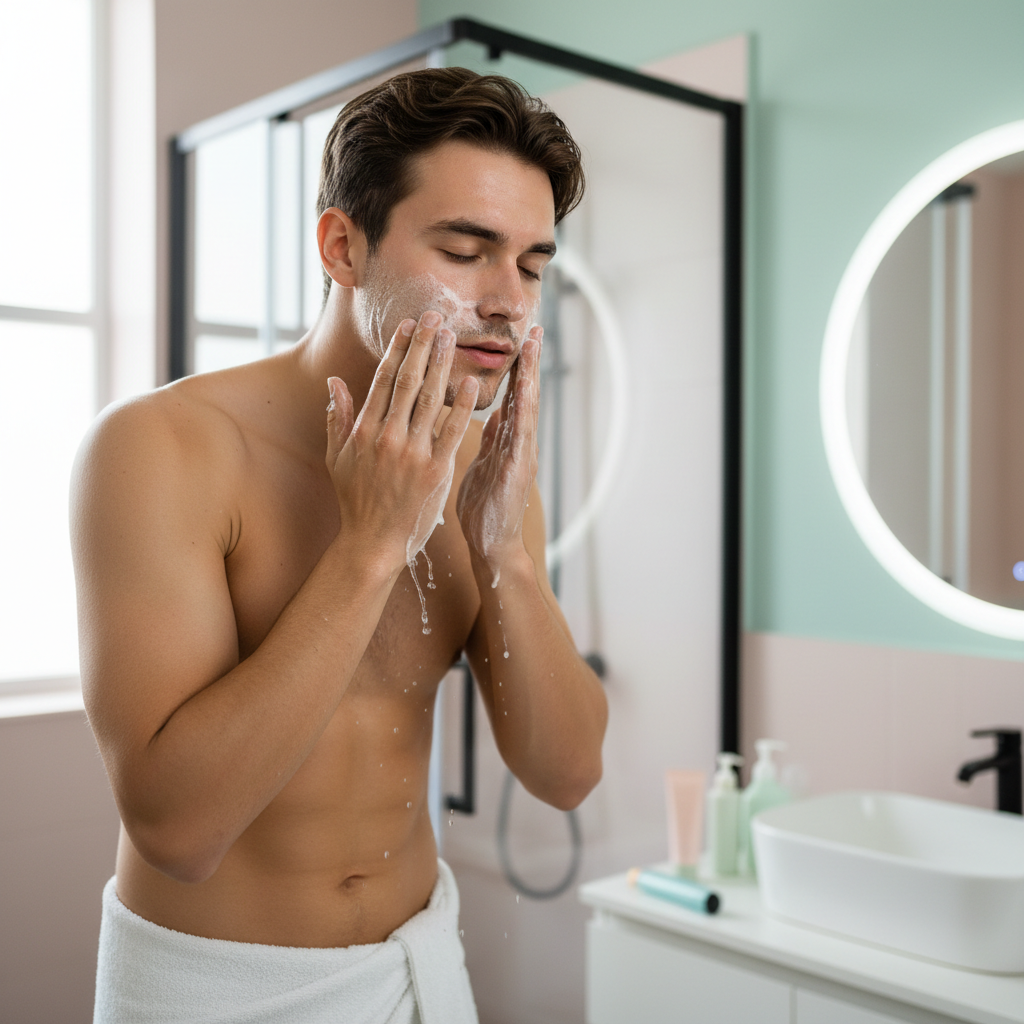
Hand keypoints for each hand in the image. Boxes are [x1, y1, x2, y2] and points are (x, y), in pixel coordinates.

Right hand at [325, 312, 478, 572]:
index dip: (398, 348)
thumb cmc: (355, 500)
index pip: (384, 379)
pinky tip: (472, 384)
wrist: (373, 542)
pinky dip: (462, 407)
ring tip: (453, 337)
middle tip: (436, 316)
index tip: (409, 323)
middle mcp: (388, 436)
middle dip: (423, 345)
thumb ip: (337, 418)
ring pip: (431, 400)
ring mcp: (412, 453)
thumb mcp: (337, 458)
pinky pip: (452, 432)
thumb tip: (334, 382)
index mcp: (366, 430)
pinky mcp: (435, 470)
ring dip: (443, 365)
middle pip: (409, 381)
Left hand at [456, 326, 542, 586]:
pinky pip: (519, 437)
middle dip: (529, 364)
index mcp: (507, 441)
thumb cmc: (485, 507)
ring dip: (530, 379)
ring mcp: (521, 457)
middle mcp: (519, 445)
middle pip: (525, 396)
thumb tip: (492, 413)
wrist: (492, 545)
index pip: (512, 397)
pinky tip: (522, 395)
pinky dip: (521, 414)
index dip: (516, 368)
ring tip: (532, 351)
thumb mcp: (484, 464)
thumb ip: (492, 439)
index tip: (519, 339)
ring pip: (527, 410)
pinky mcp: (516, 472)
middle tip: (534, 331)